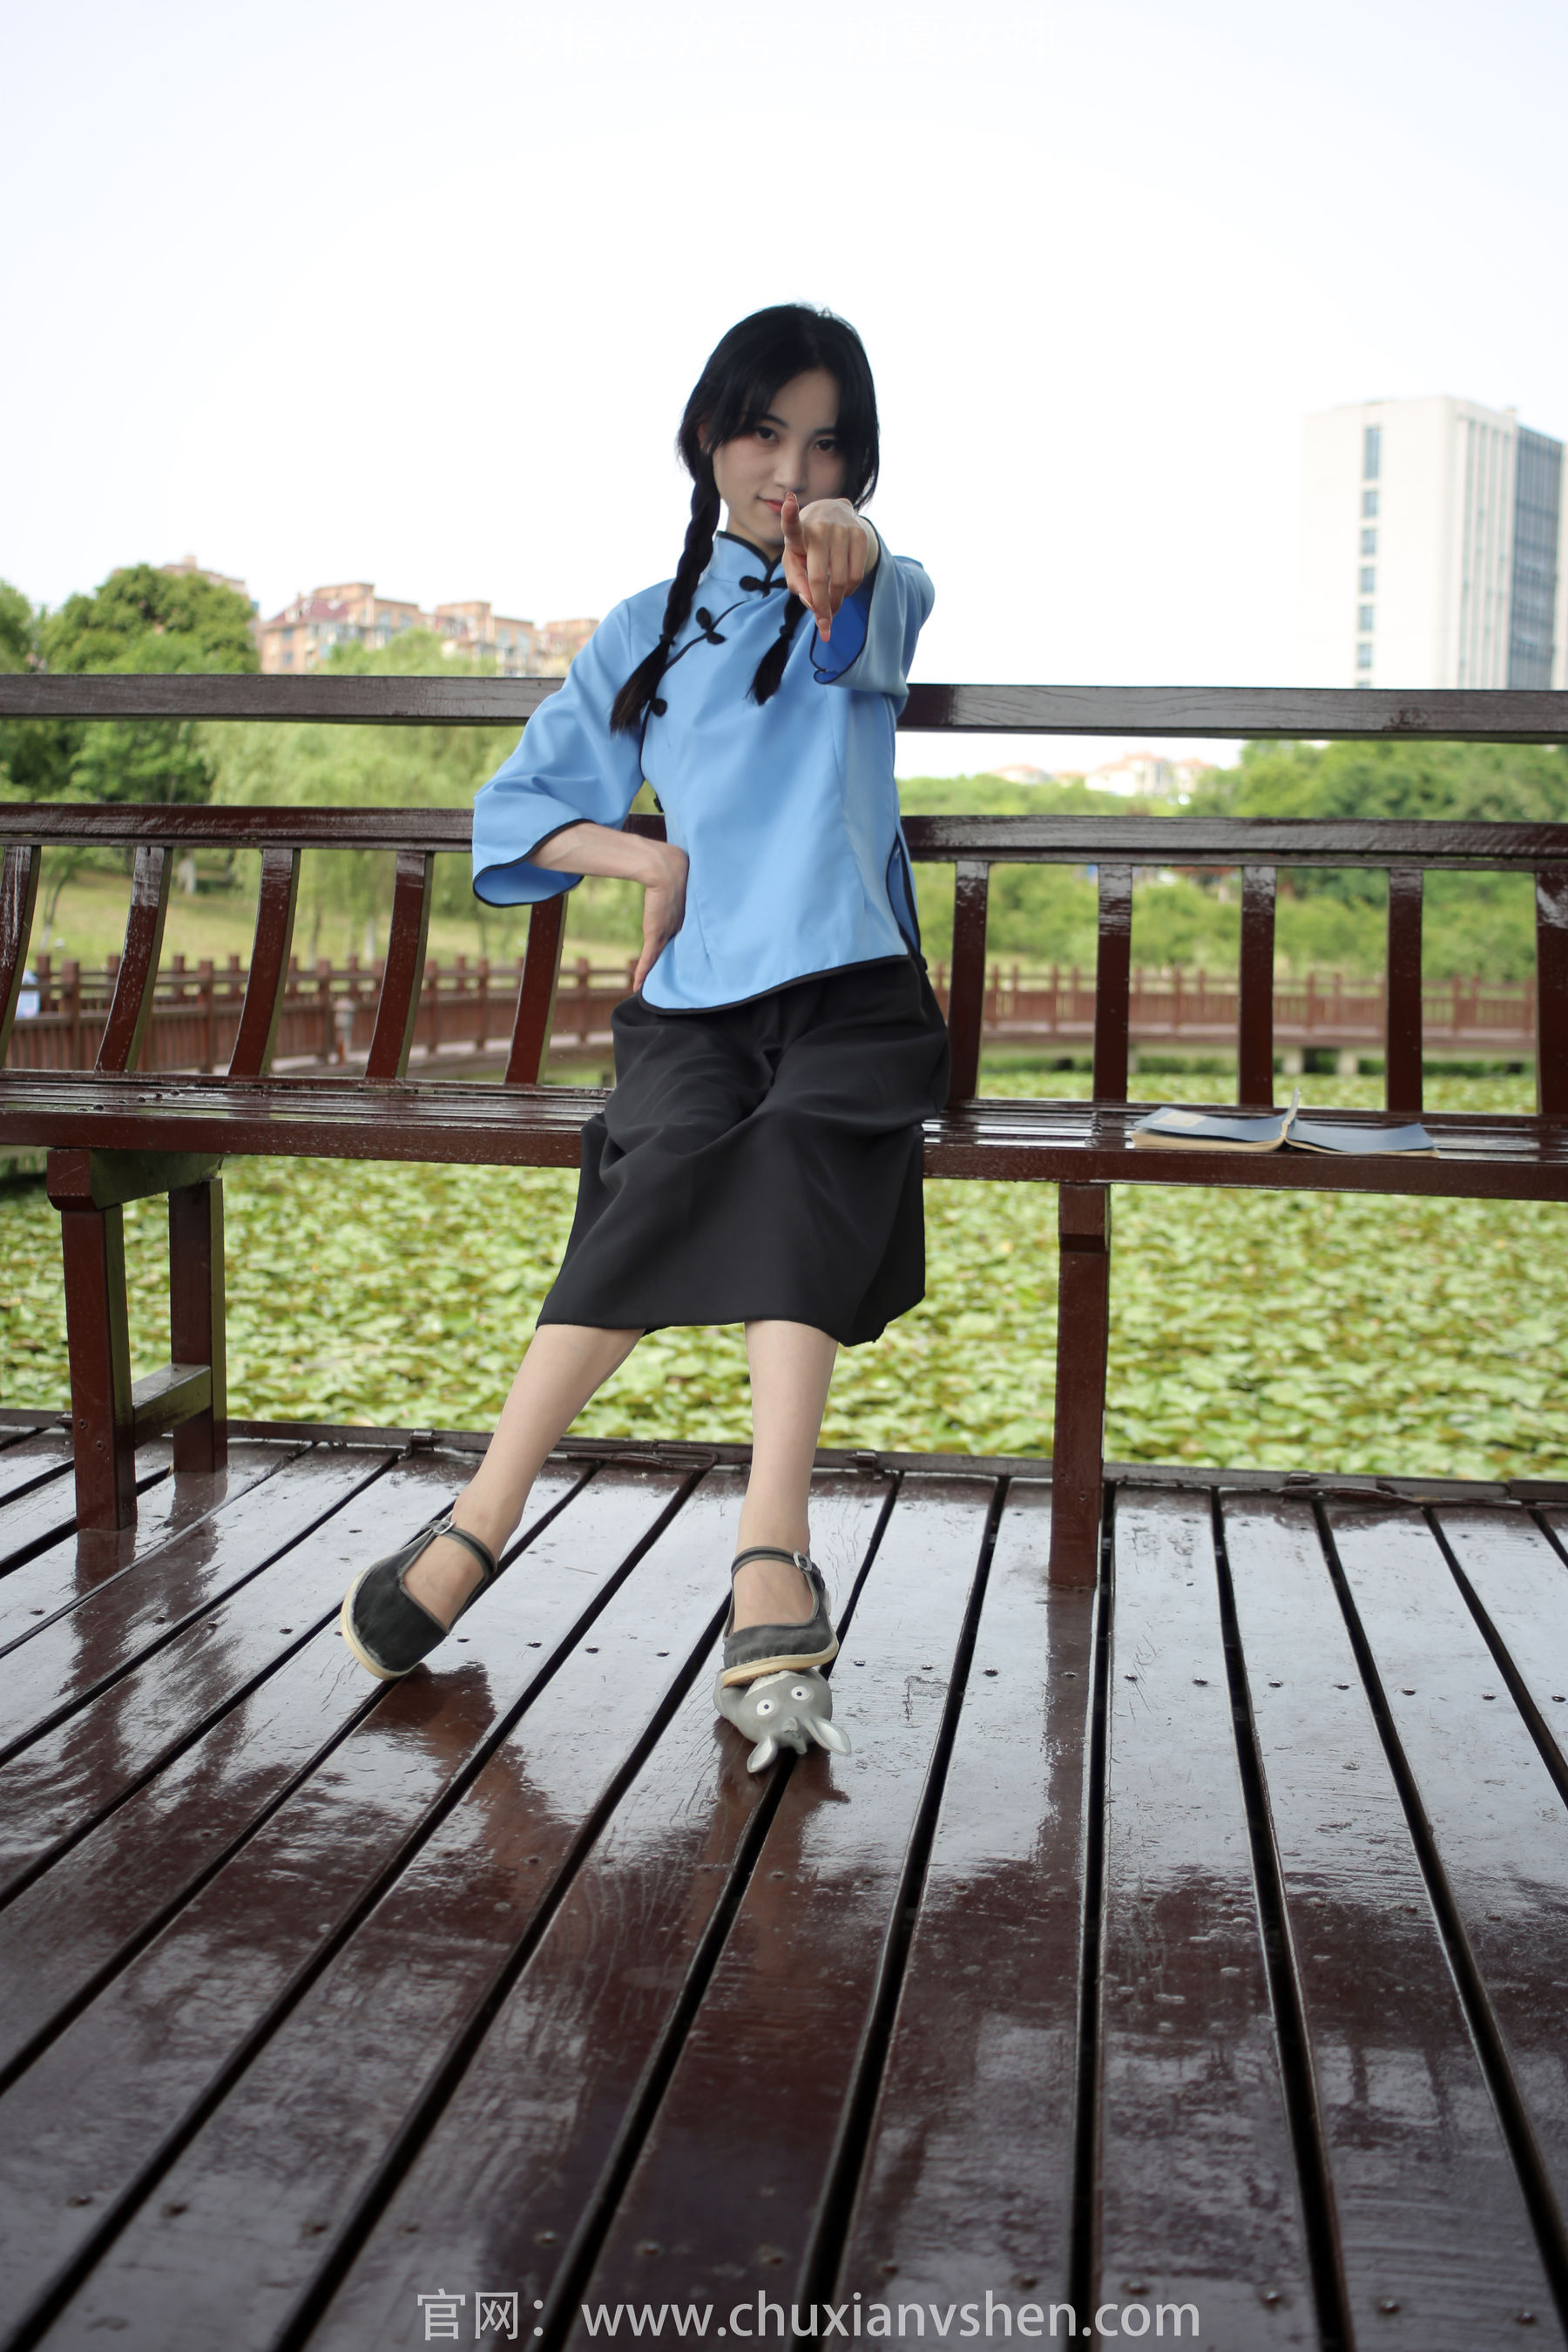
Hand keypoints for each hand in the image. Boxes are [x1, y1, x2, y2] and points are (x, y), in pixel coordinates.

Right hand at [632, 840, 687, 990]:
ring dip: (654, 973)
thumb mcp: (677, 875)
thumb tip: (673, 862)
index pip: (681, 936)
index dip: (682, 947)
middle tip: (674, 981)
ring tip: (652, 988)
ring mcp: (667, 932)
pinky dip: (642, 972)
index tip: (682, 957)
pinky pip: (648, 959)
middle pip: (675, 952)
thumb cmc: (674, 866)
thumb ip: (675, 877)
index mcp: (684, 915)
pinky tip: (637, 986)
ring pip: (660, 958)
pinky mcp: (655, 935)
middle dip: (674, 966)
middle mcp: (678, 927)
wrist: (668, 869)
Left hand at [780, 492, 877, 641]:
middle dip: (821, 606)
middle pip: (819, 578)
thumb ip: (797, 583)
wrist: (834, 516)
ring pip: (841, 581)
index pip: (791, 523)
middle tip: (823, 622)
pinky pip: (856, 576)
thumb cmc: (807, 546)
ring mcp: (842, 529)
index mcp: (797, 533)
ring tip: (832, 605)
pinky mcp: (860, 534)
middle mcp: (819, 527)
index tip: (788, 502)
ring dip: (836, 601)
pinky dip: (850, 591)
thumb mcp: (794, 561)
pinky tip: (843, 590)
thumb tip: (812, 603)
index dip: (789, 513)